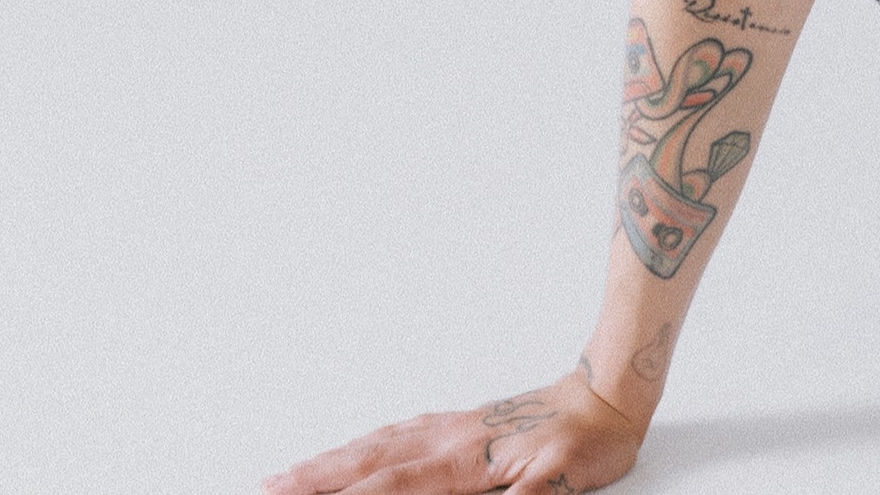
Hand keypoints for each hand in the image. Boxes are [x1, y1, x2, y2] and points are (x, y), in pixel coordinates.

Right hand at [263, 368, 645, 494]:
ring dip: (333, 461)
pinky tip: (360, 447)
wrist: (610, 393)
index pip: (389, 488)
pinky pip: (403, 431)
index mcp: (465, 460)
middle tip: (268, 488)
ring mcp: (455, 426)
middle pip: (369, 463)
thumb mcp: (555, 488)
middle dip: (315, 479)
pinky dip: (369, 442)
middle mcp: (450, 439)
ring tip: (291, 474)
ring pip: (380, 444)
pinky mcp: (466, 421)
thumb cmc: (588, 443)